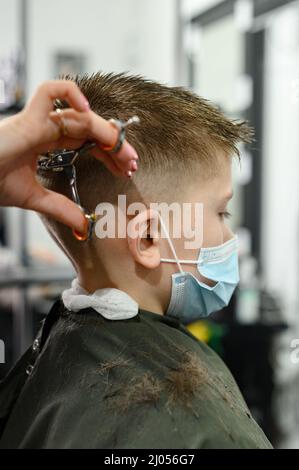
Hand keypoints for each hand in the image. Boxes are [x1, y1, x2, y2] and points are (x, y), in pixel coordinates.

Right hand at [0, 80, 138, 231]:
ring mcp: (38, 121)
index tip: (126, 169)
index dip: (109, 152)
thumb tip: (83, 227)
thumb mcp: (34, 198)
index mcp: (46, 143)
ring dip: (106, 131)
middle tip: (133, 164)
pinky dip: (71, 94)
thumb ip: (60, 209)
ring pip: (80, 115)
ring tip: (123, 151)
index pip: (87, 141)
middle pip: (90, 128)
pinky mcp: (28, 118)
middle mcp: (45, 129)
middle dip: (115, 145)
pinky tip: (88, 111)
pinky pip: (50, 92)